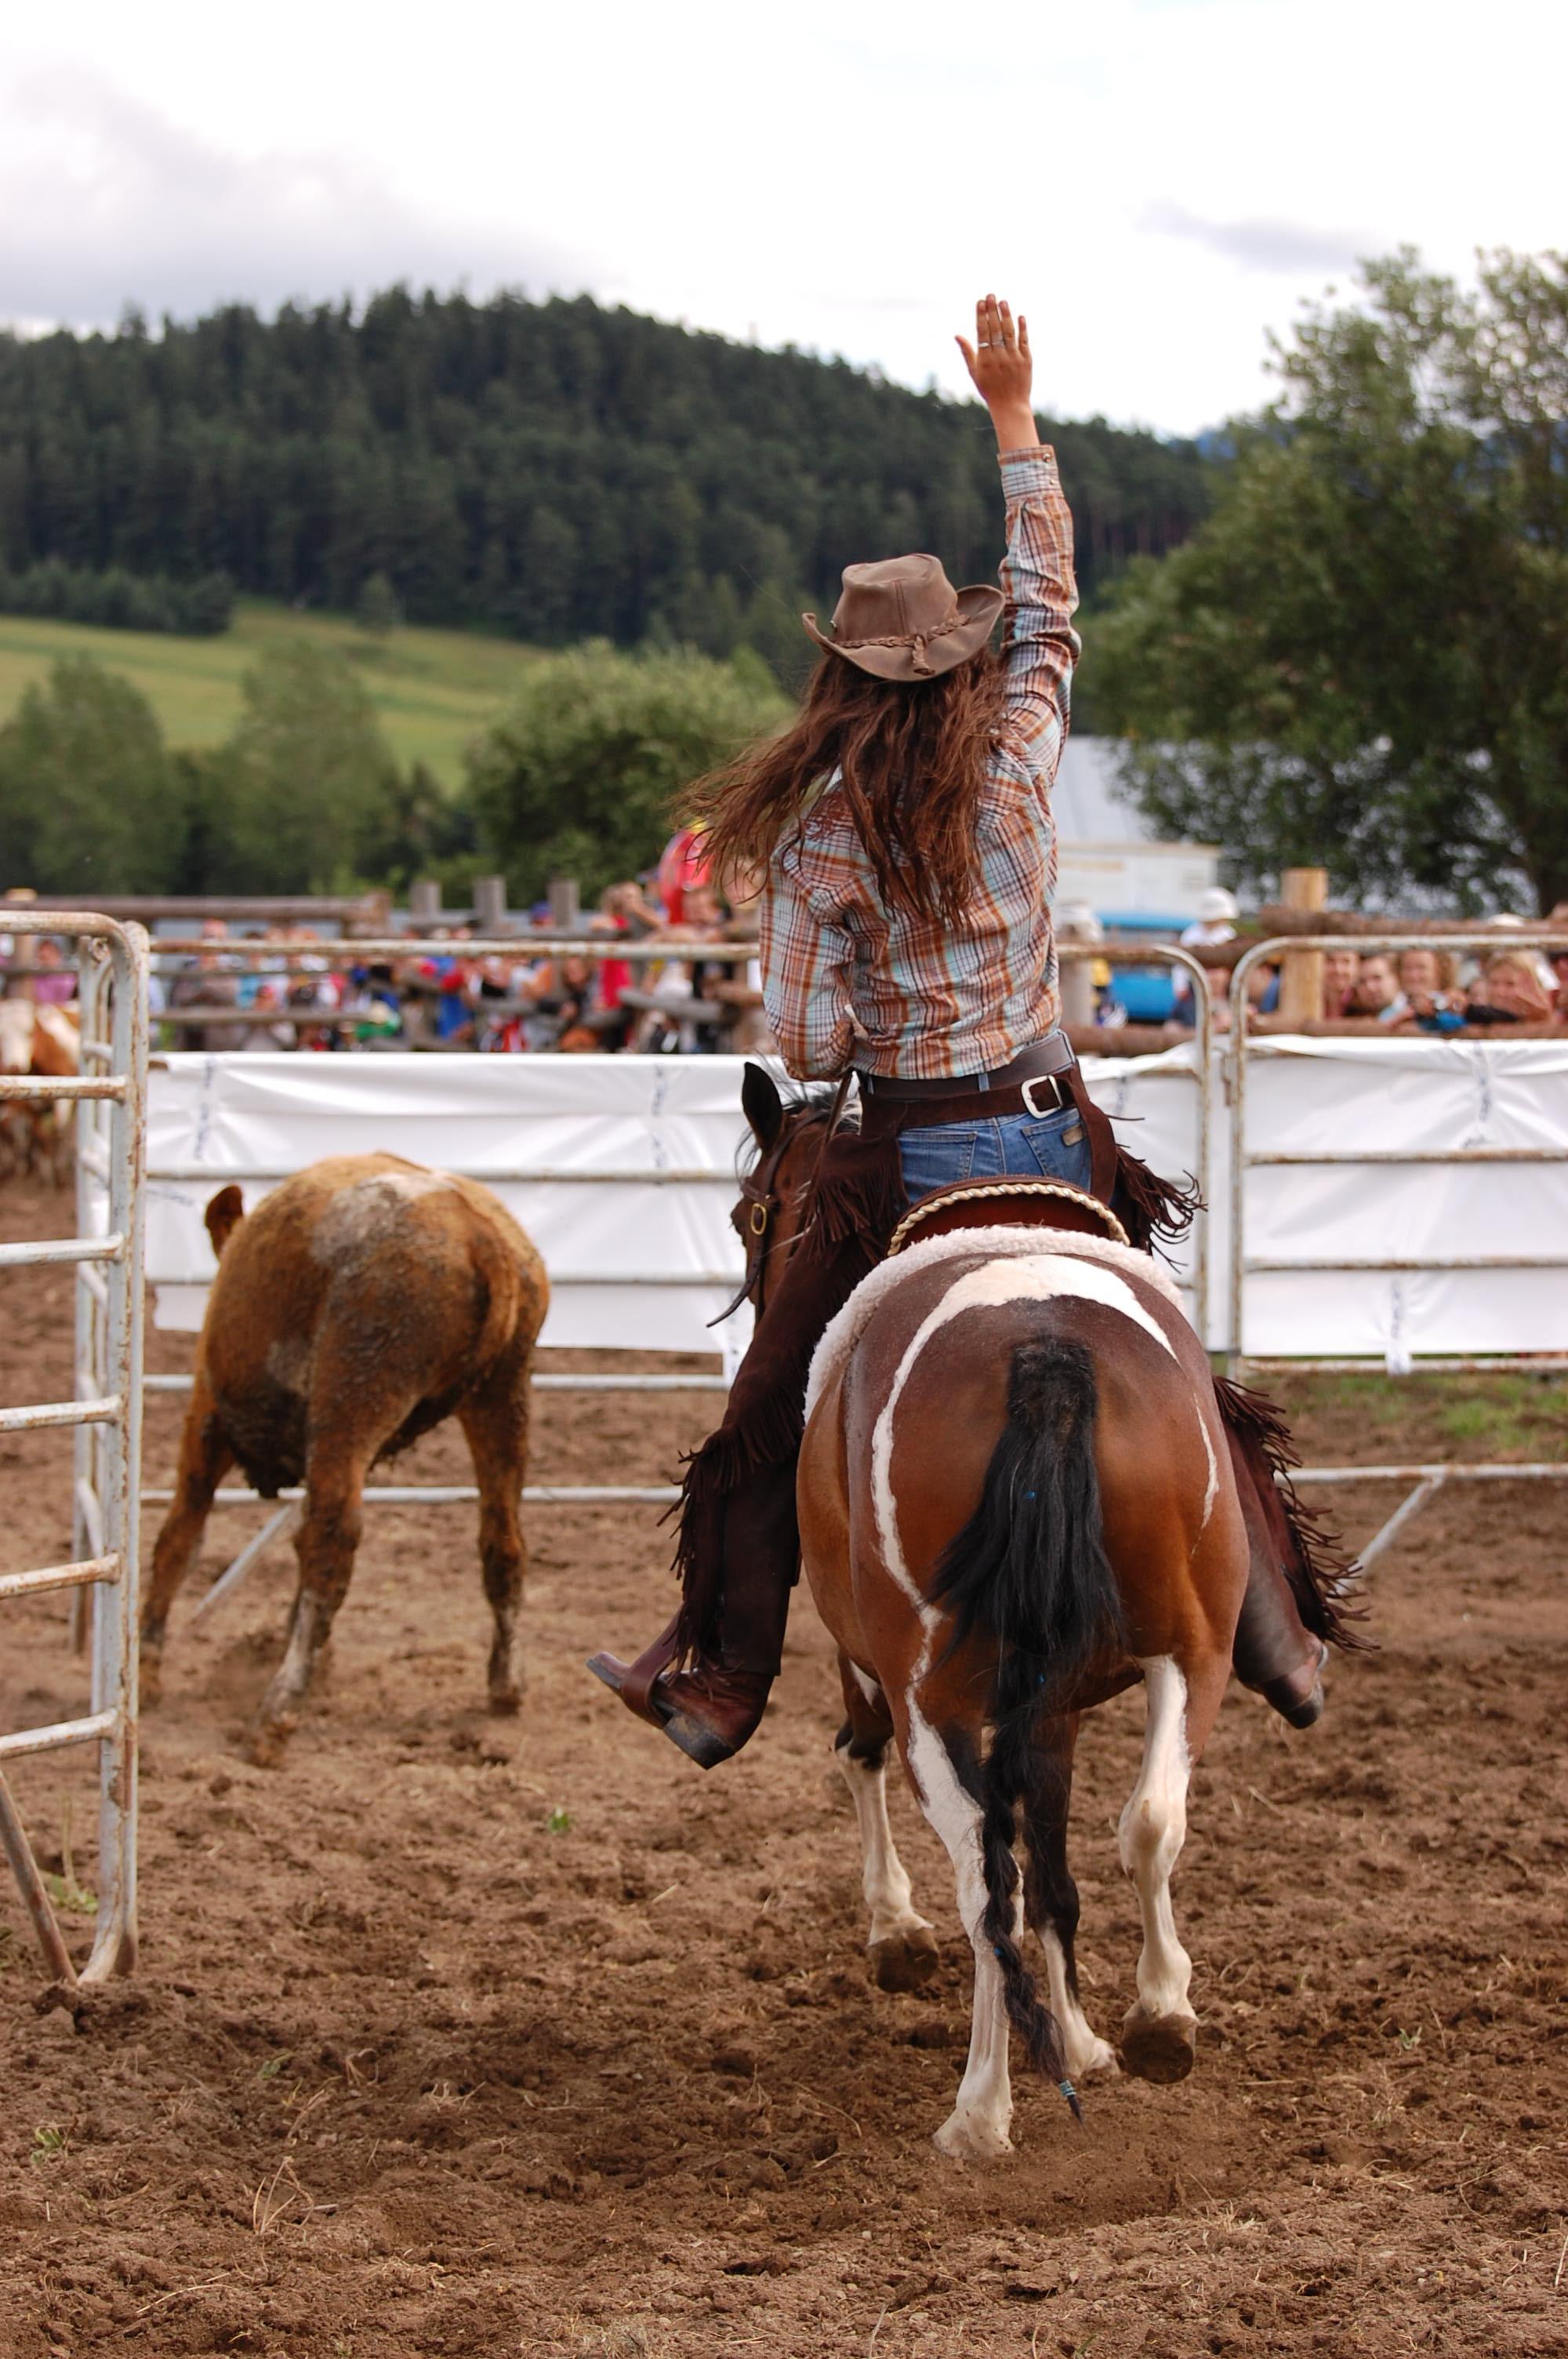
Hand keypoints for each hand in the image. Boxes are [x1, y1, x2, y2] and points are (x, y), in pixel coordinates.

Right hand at [956, 293, 1034, 446]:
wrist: (1010, 406)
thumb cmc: (989, 389)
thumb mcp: (974, 373)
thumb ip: (967, 353)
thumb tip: (957, 335)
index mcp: (985, 360)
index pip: (982, 332)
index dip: (981, 316)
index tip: (980, 302)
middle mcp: (999, 357)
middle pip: (995, 329)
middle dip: (992, 311)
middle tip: (991, 295)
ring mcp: (1013, 358)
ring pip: (1009, 333)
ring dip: (1006, 315)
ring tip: (1003, 301)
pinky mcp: (1026, 360)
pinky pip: (1024, 341)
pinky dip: (1022, 328)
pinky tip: (1020, 316)